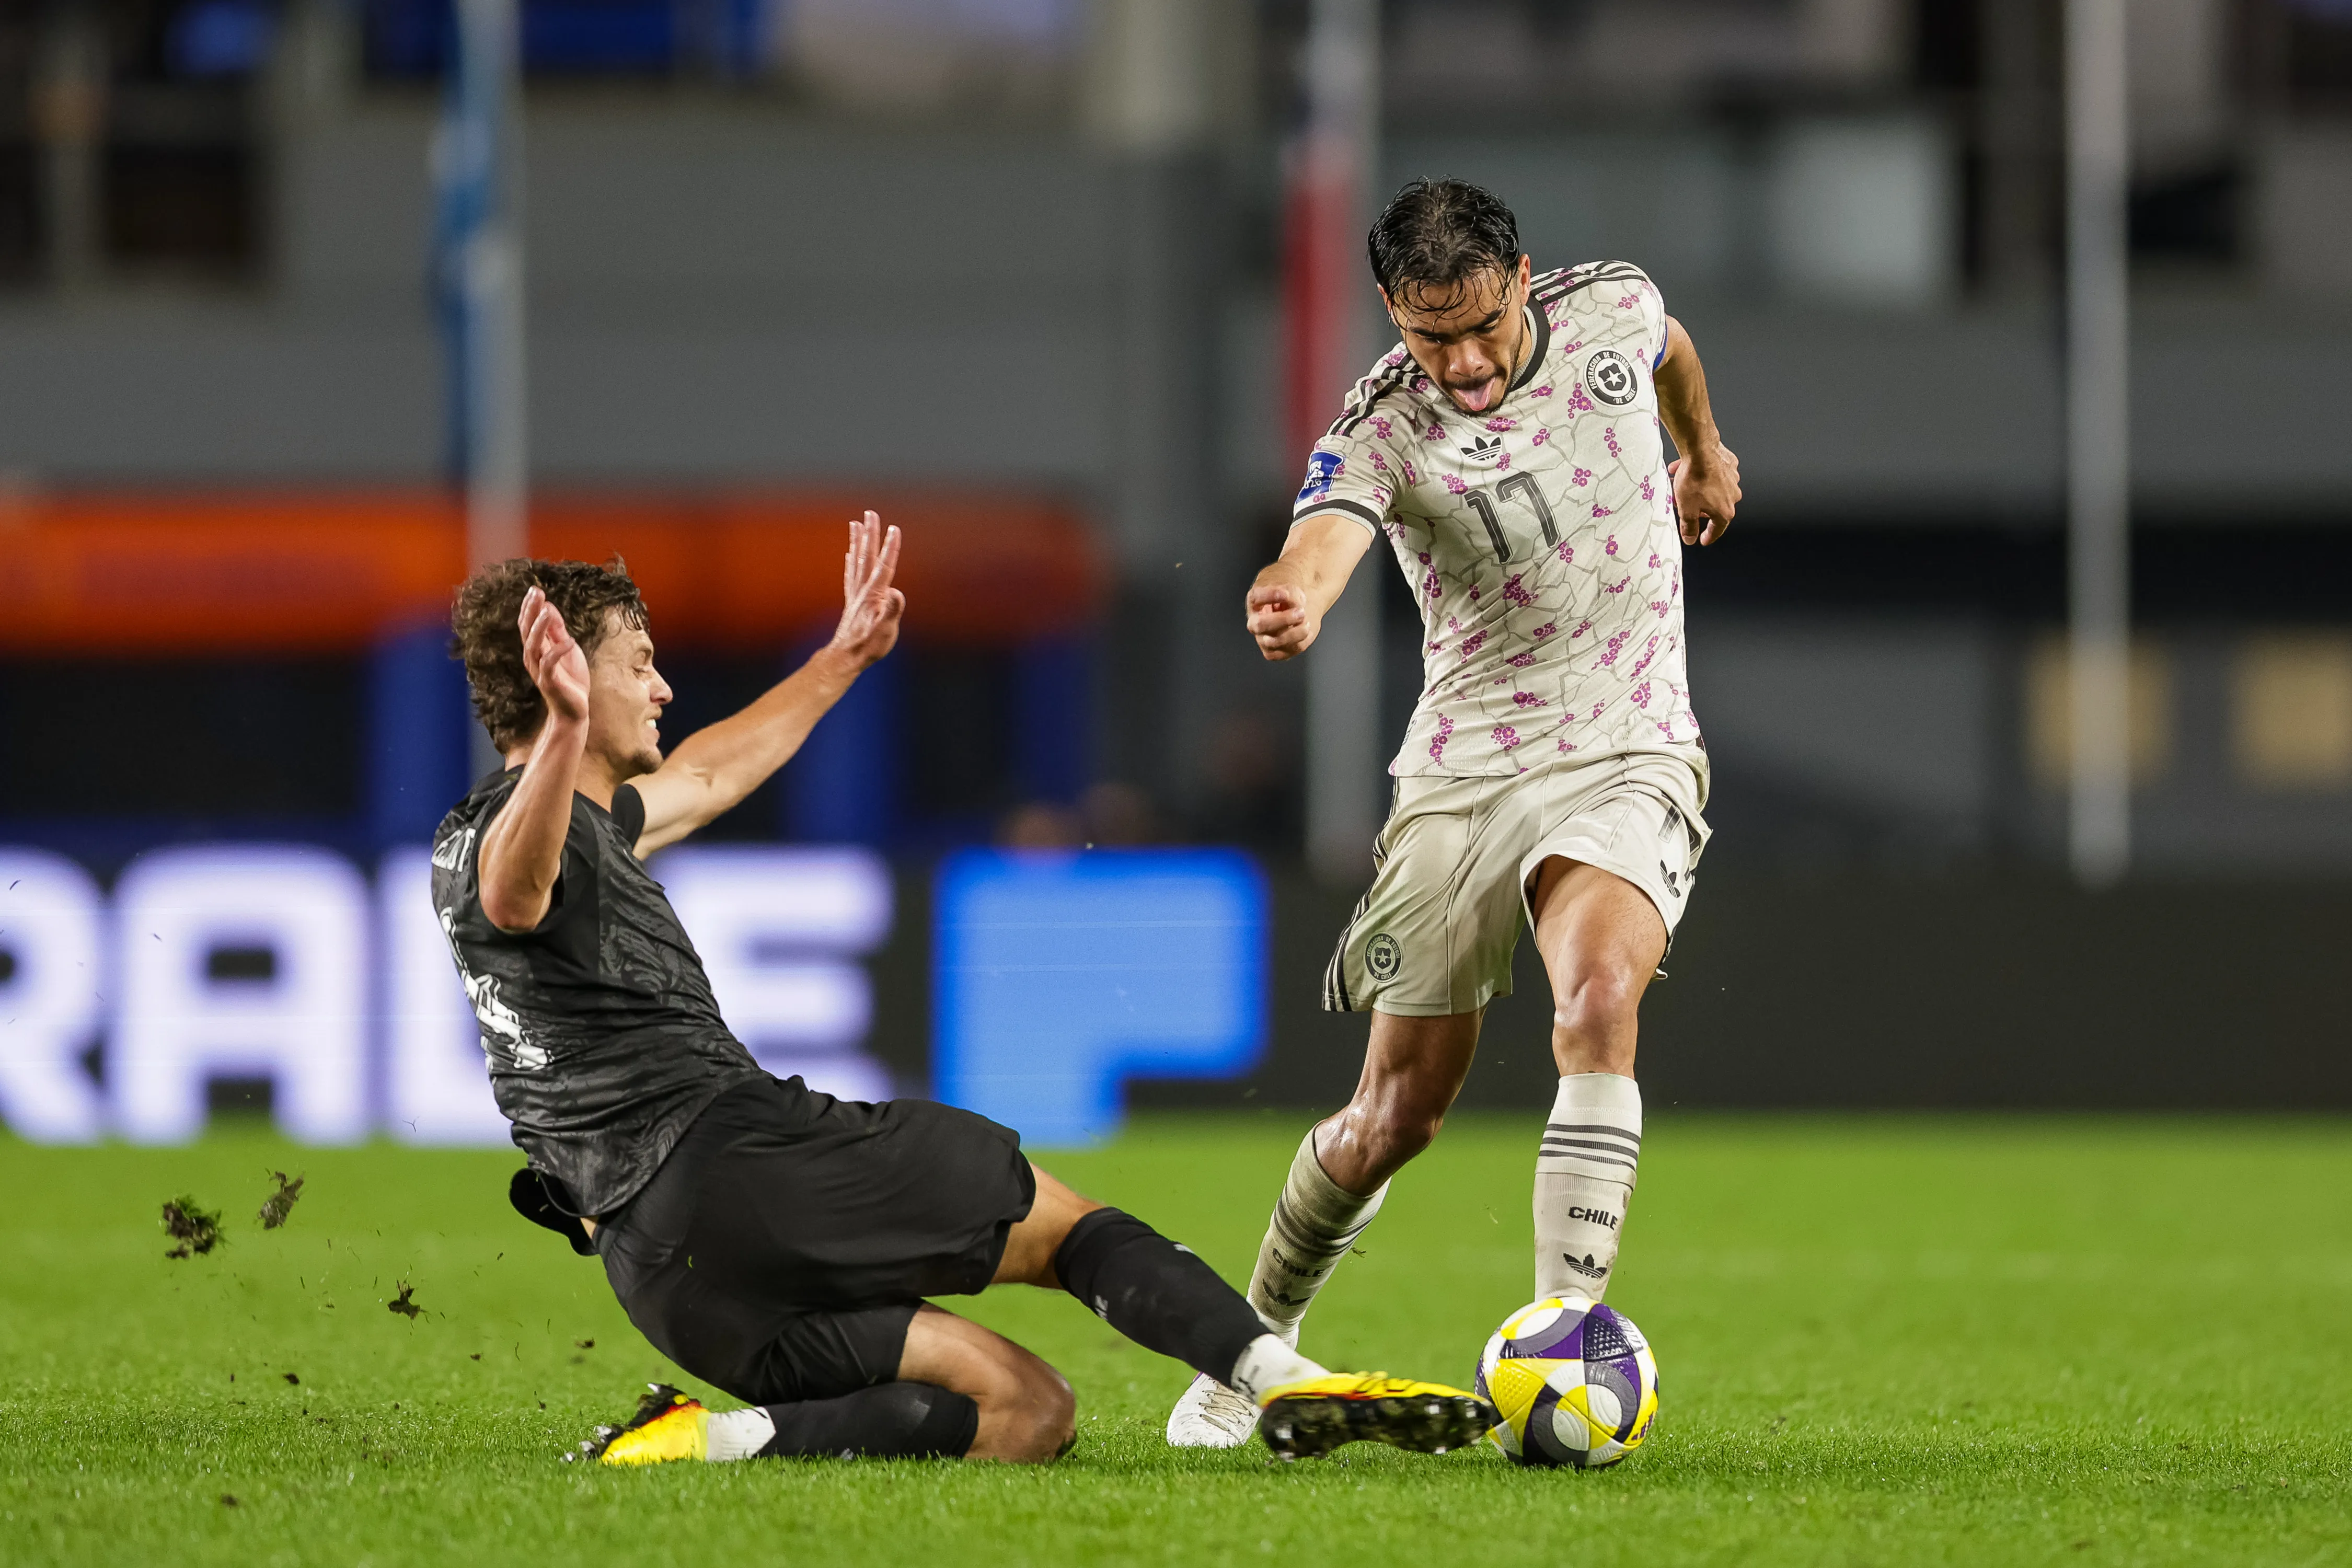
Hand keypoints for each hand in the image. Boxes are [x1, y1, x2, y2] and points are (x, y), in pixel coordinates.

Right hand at [517, 586, 589, 726]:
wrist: (573, 710)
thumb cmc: (570, 678)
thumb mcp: (566, 648)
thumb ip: (557, 630)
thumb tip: (549, 607)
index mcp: (536, 649)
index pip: (527, 624)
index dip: (529, 607)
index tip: (534, 589)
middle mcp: (533, 658)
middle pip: (527, 631)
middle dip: (530, 611)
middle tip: (535, 592)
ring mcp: (540, 670)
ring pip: (534, 646)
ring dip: (540, 628)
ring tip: (547, 611)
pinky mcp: (550, 682)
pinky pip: (550, 664)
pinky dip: (558, 652)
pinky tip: (569, 640)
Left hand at [828, 510, 904, 668]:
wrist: (845, 657)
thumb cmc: (868, 646)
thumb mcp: (885, 631)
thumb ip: (891, 611)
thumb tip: (896, 593)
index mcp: (874, 595)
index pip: (885, 566)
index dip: (891, 547)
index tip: (894, 528)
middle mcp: (862, 590)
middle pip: (867, 556)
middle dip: (870, 534)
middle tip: (870, 513)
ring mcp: (855, 594)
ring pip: (856, 561)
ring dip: (857, 541)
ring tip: (856, 523)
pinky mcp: (852, 601)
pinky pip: (850, 573)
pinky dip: (851, 560)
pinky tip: (850, 552)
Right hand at [1245, 575, 1316, 660]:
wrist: (1298, 610)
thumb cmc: (1289, 598)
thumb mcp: (1291, 588)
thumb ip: (1291, 593)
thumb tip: (1294, 606)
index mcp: (1255, 602)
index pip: (1255, 597)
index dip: (1270, 595)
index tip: (1285, 594)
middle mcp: (1255, 623)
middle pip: (1259, 624)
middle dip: (1283, 619)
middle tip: (1300, 612)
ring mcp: (1263, 639)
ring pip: (1274, 642)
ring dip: (1294, 632)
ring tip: (1306, 622)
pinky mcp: (1275, 652)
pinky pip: (1288, 650)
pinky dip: (1301, 639)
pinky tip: (1305, 629)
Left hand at [1670, 444, 1739, 546]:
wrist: (1701, 450)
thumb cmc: (1695, 479)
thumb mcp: (1687, 509)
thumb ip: (1689, 527)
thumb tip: (1690, 539)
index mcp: (1725, 510)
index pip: (1718, 529)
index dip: (1709, 536)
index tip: (1704, 540)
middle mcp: (1733, 495)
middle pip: (1714, 508)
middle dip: (1698, 508)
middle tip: (1684, 507)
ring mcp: (1733, 479)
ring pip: (1713, 489)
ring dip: (1698, 491)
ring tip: (1681, 487)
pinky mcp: (1730, 464)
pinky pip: (1715, 474)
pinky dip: (1703, 475)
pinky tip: (1688, 471)